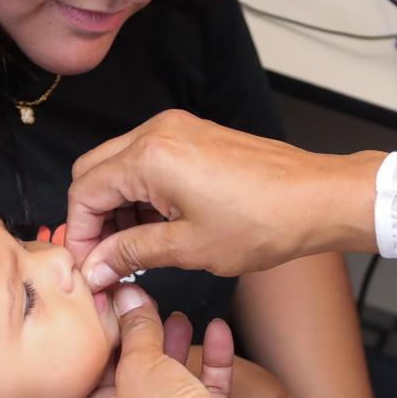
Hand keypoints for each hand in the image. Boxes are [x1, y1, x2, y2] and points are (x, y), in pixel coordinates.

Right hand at [64, 109, 385, 289]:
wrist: (317, 199)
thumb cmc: (264, 221)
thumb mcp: (189, 248)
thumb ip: (132, 253)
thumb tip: (97, 266)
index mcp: (150, 156)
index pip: (84, 190)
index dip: (79, 233)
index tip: (88, 266)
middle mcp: (158, 132)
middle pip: (94, 172)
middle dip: (93, 217)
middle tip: (106, 259)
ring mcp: (178, 130)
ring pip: (120, 166)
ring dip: (117, 207)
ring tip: (134, 250)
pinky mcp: (195, 137)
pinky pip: (149, 161)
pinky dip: (142, 193)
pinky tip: (157, 228)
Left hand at [77, 286, 275, 397]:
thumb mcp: (140, 364)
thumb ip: (136, 328)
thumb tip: (126, 295)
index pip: (96, 371)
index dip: (106, 335)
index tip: (113, 304)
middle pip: (135, 373)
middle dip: (143, 337)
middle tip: (146, 304)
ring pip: (172, 378)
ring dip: (176, 345)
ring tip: (178, 314)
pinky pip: (206, 386)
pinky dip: (212, 359)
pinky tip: (216, 328)